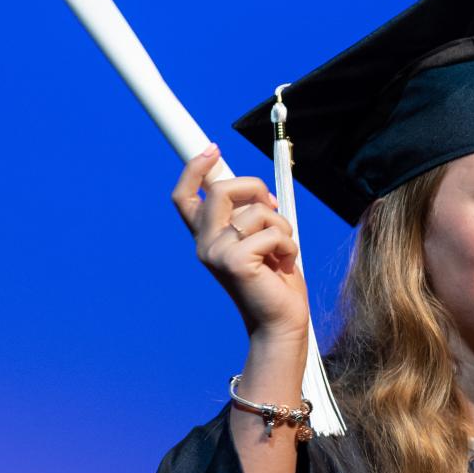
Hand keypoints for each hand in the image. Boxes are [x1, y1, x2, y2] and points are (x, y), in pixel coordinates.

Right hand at [171, 145, 309, 343]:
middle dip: (255, 188)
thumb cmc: (274, 282)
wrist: (280, 322)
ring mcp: (216, 253)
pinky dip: (288, 245)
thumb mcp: (260, 240)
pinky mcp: (235, 263)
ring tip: (281, 252)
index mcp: (207, 237)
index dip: (194, 169)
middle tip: (273, 206)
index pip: (185, 197)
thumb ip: (251, 215)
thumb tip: (257, 190)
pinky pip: (271, 233)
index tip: (212, 150)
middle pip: (222, 190)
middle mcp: (204, 244)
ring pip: (257, 211)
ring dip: (281, 227)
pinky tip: (284, 265)